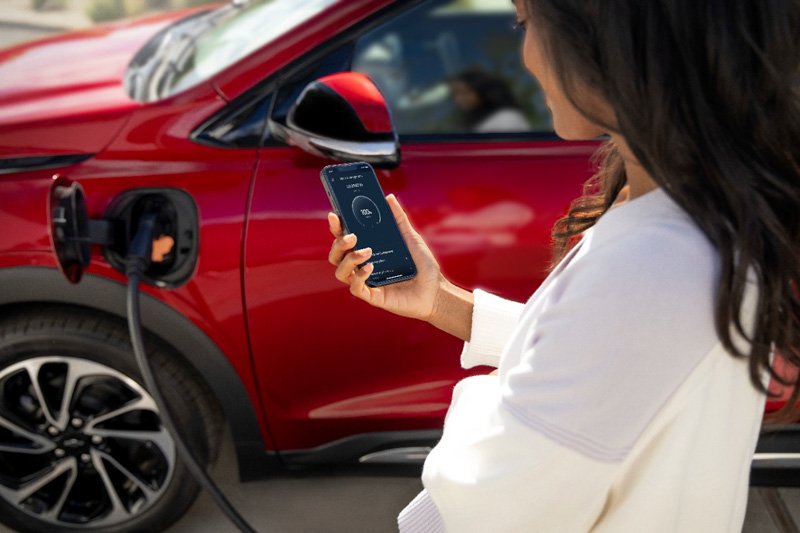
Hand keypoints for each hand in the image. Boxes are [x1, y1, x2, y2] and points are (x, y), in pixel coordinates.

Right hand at [327, 193, 444, 320]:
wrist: (436, 290)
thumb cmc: (423, 266)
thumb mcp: (411, 238)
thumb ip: (399, 218)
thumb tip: (389, 197)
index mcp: (368, 251)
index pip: (344, 239)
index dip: (336, 228)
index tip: (334, 215)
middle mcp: (362, 266)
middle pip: (336, 256)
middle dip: (338, 244)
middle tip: (352, 236)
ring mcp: (366, 282)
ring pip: (341, 272)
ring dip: (348, 260)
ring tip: (367, 251)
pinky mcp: (372, 296)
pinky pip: (355, 288)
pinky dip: (359, 276)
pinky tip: (370, 267)